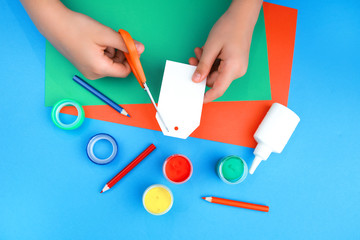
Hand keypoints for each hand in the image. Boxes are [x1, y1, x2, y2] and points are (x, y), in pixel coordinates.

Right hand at [21, 0, 143, 79]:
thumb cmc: (77, 29)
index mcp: (99, 69)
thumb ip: (126, 44)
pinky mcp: (85, 65)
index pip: (125, 72)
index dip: (132, 60)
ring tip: (101, 38)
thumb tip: (141, 49)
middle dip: (120, 52)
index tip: (133, 47)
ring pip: (110, 62)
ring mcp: (89, 71)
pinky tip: (95, 41)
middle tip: (113, 38)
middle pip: (118, 67)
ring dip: (111, 50)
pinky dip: (103, 51)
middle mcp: (94, 74)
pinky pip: (101, 60)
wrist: (54, 24)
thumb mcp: (106, 35)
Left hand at [189, 0, 261, 102]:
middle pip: (214, 80)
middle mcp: (238, 70)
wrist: (242, 17)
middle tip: (192, 60)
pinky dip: (212, 61)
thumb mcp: (211, 47)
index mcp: (233, 68)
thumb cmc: (230, 28)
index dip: (207, 97)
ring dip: (205, 64)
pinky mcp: (235, 63)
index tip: (197, 100)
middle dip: (202, 72)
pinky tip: (206, 52)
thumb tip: (196, 79)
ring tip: (199, 52)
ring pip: (216, 73)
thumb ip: (203, 66)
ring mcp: (237, 67)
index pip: (218, 90)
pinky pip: (220, 67)